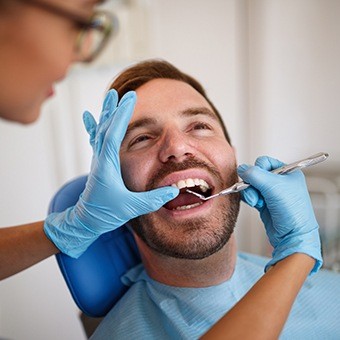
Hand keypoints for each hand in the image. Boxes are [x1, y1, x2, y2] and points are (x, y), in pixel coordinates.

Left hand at [44, 90, 178, 257]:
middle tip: (121, 93)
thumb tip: (174, 190)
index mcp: (107, 166)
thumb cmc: (105, 214)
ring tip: (110, 97)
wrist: (86, 220)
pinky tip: (89, 117)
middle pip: (106, 128)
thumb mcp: (131, 208)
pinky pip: (96, 139)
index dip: (122, 116)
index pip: (113, 134)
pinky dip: (94, 126)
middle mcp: (100, 159)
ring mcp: (98, 160)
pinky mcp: (99, 163)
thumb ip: (153, 199)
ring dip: (107, 113)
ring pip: (101, 131)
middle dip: (114, 109)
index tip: (129, 99)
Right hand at [237, 156, 321, 274]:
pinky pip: (250, 195)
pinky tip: (256, 205)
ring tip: (256, 202)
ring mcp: (271, 193)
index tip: (259, 178)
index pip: (265, 162)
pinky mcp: (265, 203)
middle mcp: (280, 182)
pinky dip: (250, 199)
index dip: (258, 169)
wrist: (293, 236)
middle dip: (252, 184)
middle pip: (256, 174)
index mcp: (288, 172)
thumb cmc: (292, 211)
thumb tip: (241, 168)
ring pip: (251, 185)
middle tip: (256, 192)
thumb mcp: (273, 187)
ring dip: (250, 193)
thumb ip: (255, 174)